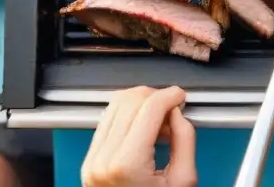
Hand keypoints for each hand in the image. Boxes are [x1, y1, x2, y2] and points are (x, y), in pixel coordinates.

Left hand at [81, 86, 196, 186]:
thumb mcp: (184, 180)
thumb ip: (185, 139)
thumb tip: (177, 114)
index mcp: (127, 165)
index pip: (149, 107)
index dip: (170, 95)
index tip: (180, 96)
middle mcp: (103, 160)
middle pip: (130, 101)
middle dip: (155, 97)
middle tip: (172, 109)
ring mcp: (91, 161)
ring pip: (115, 105)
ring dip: (140, 104)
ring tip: (159, 121)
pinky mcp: (88, 161)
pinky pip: (106, 121)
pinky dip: (127, 115)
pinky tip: (143, 128)